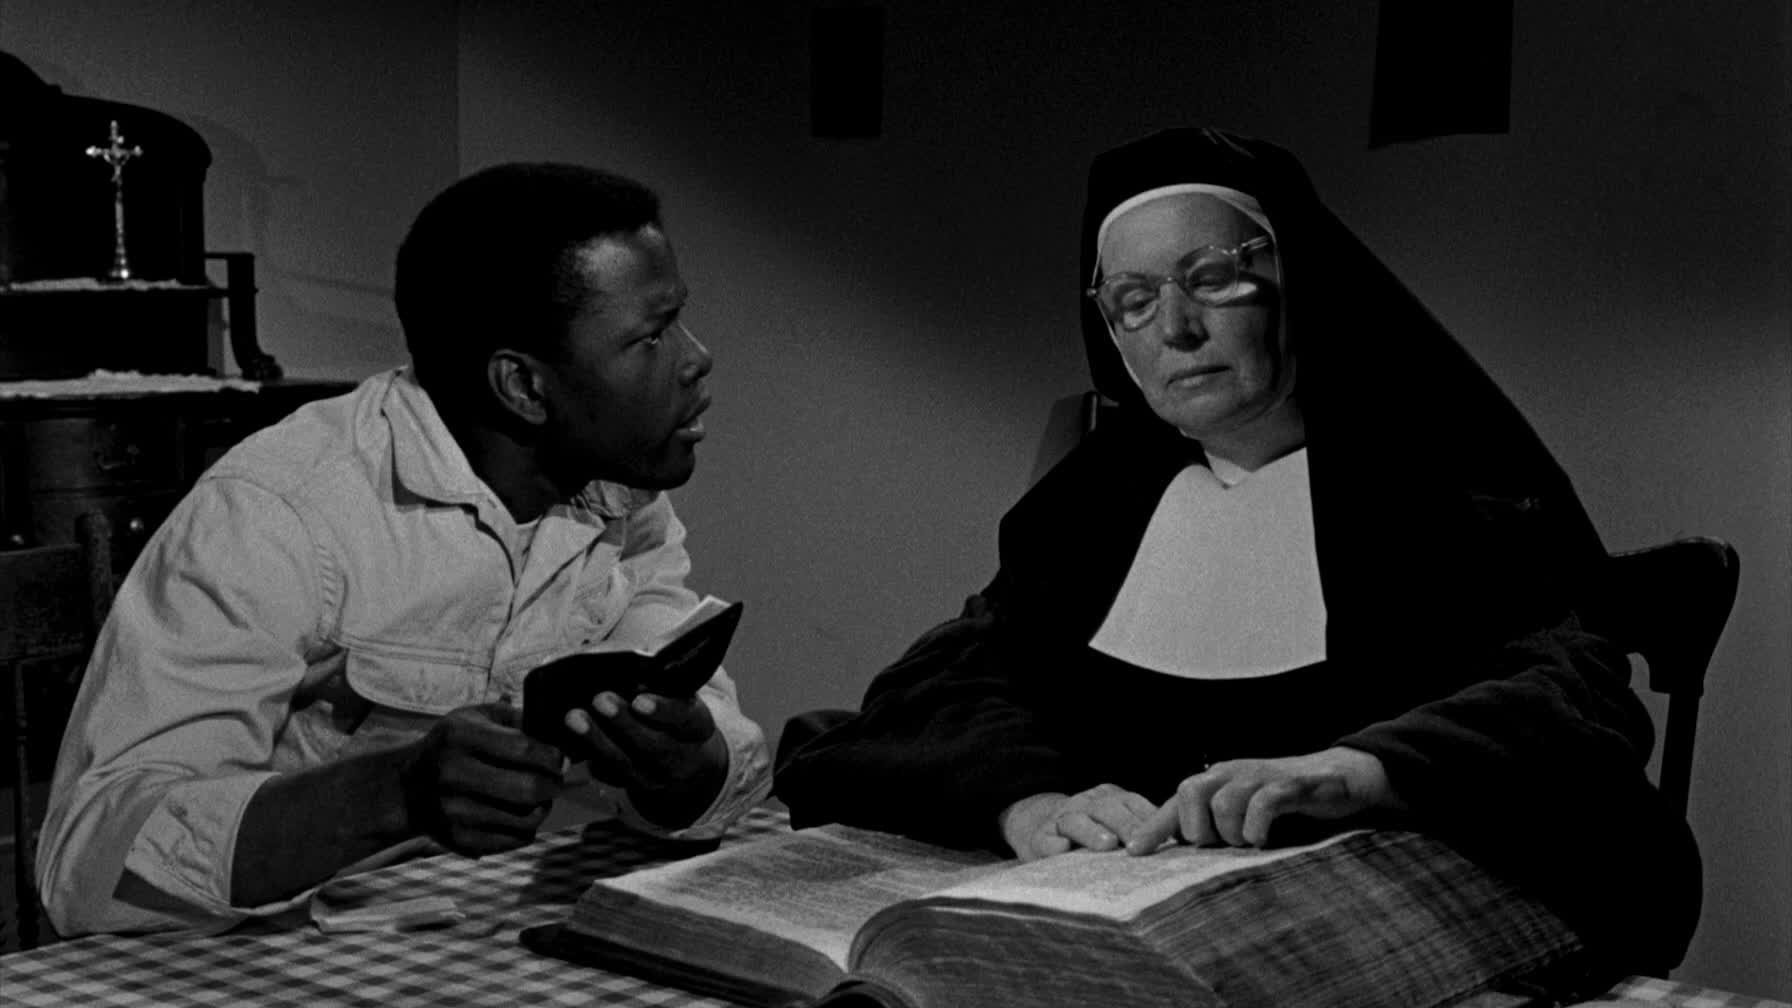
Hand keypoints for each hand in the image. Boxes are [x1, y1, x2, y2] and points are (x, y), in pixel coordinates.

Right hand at [399, 703, 564, 856]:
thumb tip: (562, 734)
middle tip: (556, 782)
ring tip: (539, 799)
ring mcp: (453, 810)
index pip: (524, 748)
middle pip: (528, 788)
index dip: (552, 757)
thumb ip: (518, 719)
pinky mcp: (458, 839)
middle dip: (554, 786)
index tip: (560, 760)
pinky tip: (519, 815)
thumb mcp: (477, 717)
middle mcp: (452, 773)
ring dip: (543, 809)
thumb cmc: (454, 745)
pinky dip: (526, 829)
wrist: (407, 787)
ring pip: (526, 818)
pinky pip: (515, 839)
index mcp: (460, 736)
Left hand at [565, 691, 727, 826]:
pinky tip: (569, 744)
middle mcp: (680, 756)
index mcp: (697, 725)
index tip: (640, 701)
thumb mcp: (680, 693)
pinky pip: (607, 776)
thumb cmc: (675, 712)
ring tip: (574, 717)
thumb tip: (633, 656)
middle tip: (600, 700)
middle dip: (623, 723)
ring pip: (625, 763)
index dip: (663, 711)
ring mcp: (655, 775)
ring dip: (597, 740)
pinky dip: (588, 759)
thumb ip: (662, 679)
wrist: (686, 758)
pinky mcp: (630, 785)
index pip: (685, 718)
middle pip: (653, 745)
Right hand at [999, 784, 1157, 860]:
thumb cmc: (1092, 830)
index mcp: (1110, 799)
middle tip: (1140, 844)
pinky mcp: (1039, 837)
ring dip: (1091, 832)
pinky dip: (1052, 844)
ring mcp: (1061, 819)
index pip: (1132, 803)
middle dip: (1126, 826)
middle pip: (1107, 810)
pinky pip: (1045, 839)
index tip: (1168, 837)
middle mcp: (1086, 804)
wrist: (1040, 824)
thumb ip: (1144, 829)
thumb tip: (1184, 845)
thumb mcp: (1116, 821)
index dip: (1149, 818)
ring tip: (1106, 845)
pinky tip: (1061, 850)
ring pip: (1076, 821)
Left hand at [1126, 747, 1402, 854]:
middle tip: (1221, 845)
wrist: (1335, 778)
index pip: (1175, 802)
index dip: (1153, 827)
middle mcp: (1231, 773)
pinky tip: (1264, 839)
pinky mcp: (1289, 784)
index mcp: (1215, 781)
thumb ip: (1215, 829)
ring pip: (1223, 801)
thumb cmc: (1283, 801)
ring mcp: (1259, 775)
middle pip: (1190, 793)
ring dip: (1232, 831)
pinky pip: (1262, 802)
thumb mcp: (1242, 814)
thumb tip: (1181, 856)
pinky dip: (1257, 825)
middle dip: (1200, 828)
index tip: (1133, 853)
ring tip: (1248, 843)